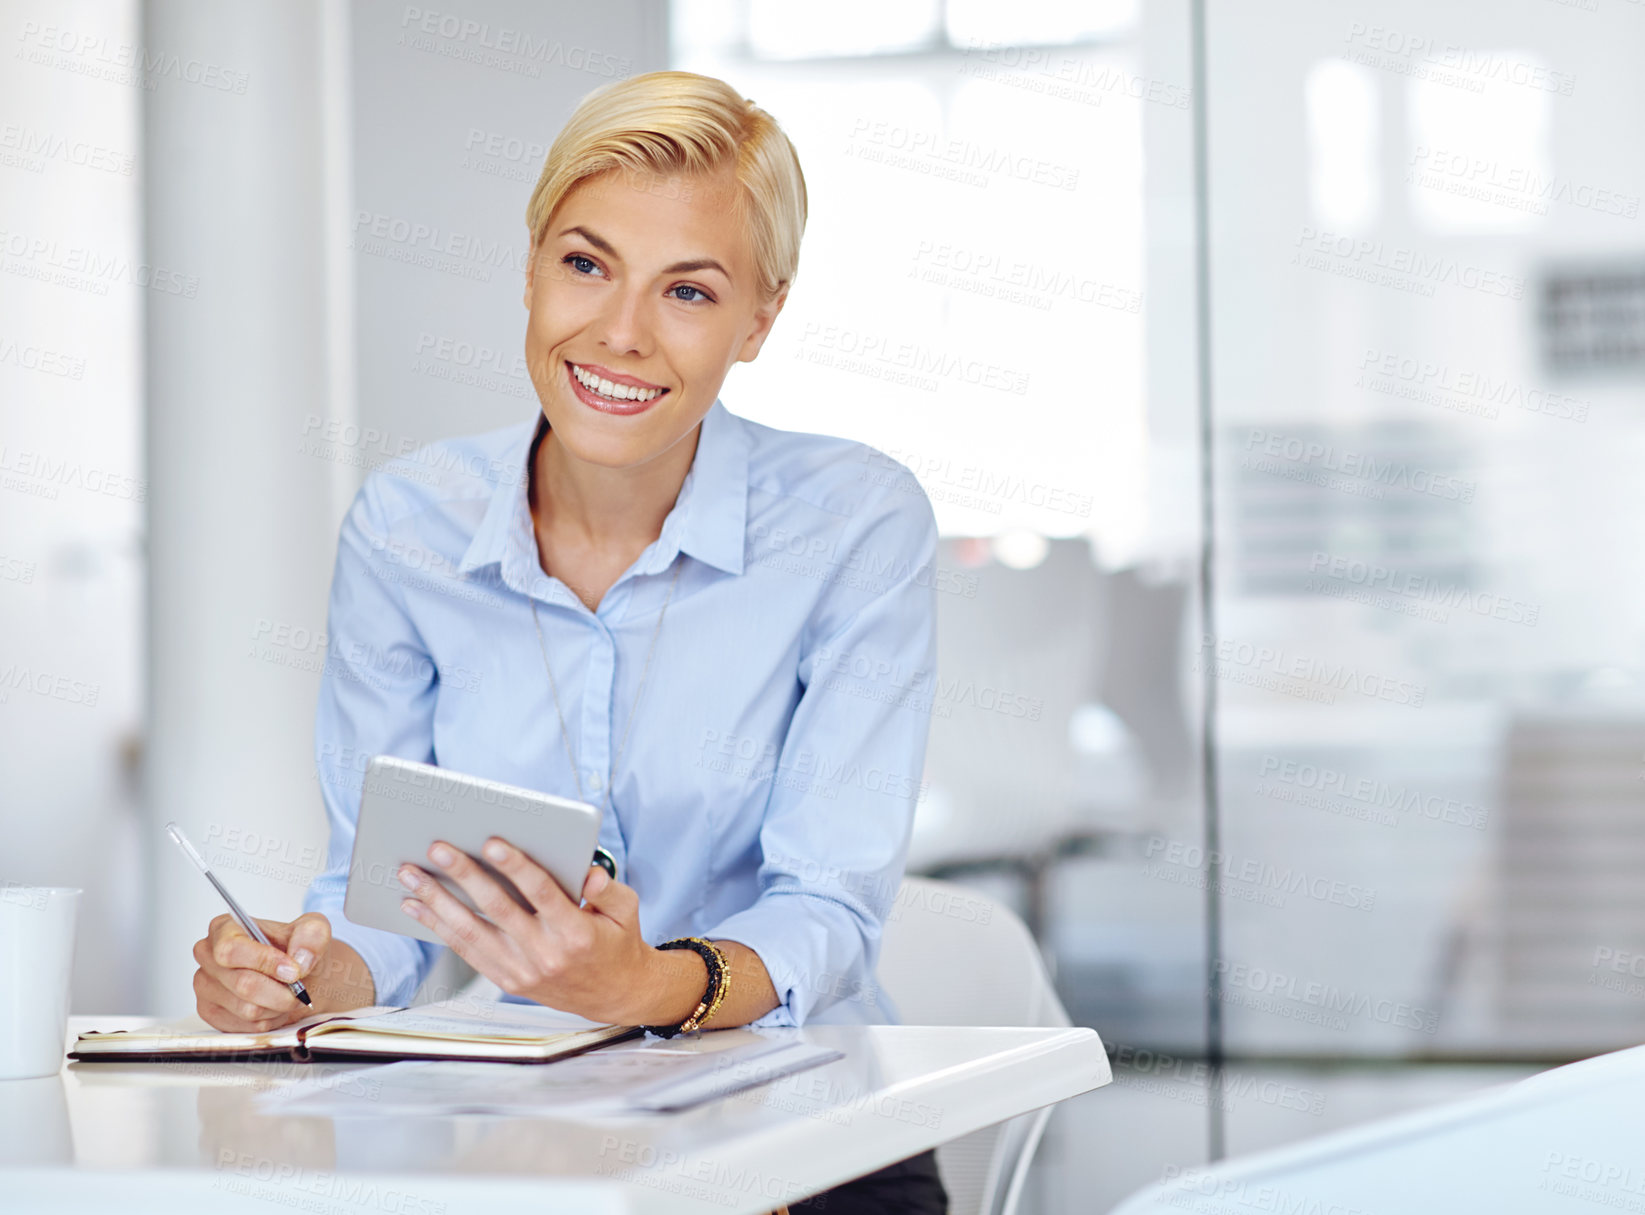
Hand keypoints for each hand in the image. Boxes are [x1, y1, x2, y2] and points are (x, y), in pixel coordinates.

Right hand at [191, 912, 330, 1031]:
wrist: (300, 976)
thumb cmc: (298, 950)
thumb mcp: (315, 930)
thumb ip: (312, 936)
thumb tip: (299, 959)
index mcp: (224, 928)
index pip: (231, 949)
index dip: (264, 962)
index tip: (292, 971)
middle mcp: (208, 956)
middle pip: (242, 984)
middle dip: (279, 991)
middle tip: (298, 989)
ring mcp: (205, 986)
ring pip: (246, 1009)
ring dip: (277, 1007)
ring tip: (286, 995)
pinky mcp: (209, 1012)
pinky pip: (244, 1027)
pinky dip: (268, 1021)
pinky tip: (273, 1007)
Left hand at [397, 838, 659, 1023]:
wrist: (613, 995)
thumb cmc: (617, 941)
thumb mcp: (626, 910)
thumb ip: (608, 888)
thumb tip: (588, 873)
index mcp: (576, 932)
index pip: (541, 893)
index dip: (516, 867)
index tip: (491, 842)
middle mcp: (546, 954)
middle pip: (498, 909)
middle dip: (464, 876)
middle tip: (438, 848)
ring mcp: (522, 971)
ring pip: (471, 932)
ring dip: (437, 902)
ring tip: (410, 875)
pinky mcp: (507, 981)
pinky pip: (467, 951)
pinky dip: (438, 927)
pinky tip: (418, 906)